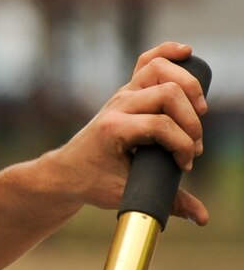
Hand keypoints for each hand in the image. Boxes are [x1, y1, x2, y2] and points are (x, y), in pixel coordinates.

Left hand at [50, 42, 209, 224]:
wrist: (67, 171)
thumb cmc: (94, 182)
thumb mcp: (128, 194)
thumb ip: (169, 203)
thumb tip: (203, 217)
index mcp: (114, 128)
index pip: (161, 125)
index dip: (182, 146)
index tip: (185, 165)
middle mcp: (118, 105)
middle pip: (168, 94)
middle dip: (190, 121)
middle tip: (193, 146)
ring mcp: (123, 94)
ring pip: (159, 70)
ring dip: (188, 88)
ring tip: (200, 112)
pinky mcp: (129, 90)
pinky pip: (147, 61)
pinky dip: (166, 53)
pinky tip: (186, 52)